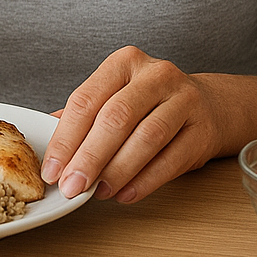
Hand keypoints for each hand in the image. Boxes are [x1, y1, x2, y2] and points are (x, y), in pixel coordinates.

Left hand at [41, 46, 221, 204]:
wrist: (208, 105)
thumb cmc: (150, 102)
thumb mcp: (116, 94)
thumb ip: (84, 113)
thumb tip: (48, 139)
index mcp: (125, 62)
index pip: (87, 99)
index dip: (66, 138)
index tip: (53, 169)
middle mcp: (155, 75)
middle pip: (116, 117)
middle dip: (89, 157)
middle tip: (72, 185)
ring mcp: (184, 99)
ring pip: (146, 138)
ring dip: (117, 171)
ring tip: (99, 192)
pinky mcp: (203, 130)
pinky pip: (171, 160)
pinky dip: (145, 182)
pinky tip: (125, 194)